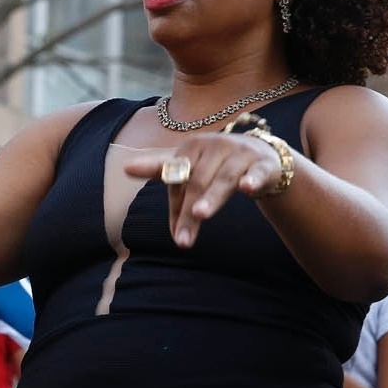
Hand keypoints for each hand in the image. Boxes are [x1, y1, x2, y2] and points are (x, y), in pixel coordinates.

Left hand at [123, 131, 289, 247]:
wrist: (263, 157)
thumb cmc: (216, 164)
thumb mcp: (190, 166)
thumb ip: (161, 170)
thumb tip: (125, 168)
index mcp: (193, 146)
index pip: (176, 175)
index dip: (166, 193)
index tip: (151, 203)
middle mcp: (215, 146)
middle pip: (197, 182)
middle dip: (188, 212)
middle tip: (182, 242)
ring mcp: (240, 154)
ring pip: (223, 179)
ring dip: (212, 197)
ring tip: (200, 215)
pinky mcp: (263, 164)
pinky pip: (257, 173)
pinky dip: (252, 180)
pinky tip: (246, 188)